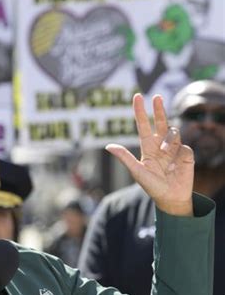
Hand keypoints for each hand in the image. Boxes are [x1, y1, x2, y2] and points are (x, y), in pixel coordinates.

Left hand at [106, 94, 194, 215]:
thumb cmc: (152, 186)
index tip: (137, 96)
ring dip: (168, 141)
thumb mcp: (136, 171)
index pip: (143, 125)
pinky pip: (183, 147)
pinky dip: (178, 155)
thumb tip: (108, 146)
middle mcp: (160, 144)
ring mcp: (174, 148)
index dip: (140, 111)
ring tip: (165, 155)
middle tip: (157, 96)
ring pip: (173, 132)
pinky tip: (175, 166)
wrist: (170, 198)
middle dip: (159, 109)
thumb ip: (124, 157)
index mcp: (147, 146)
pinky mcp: (186, 154)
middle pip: (160, 122)